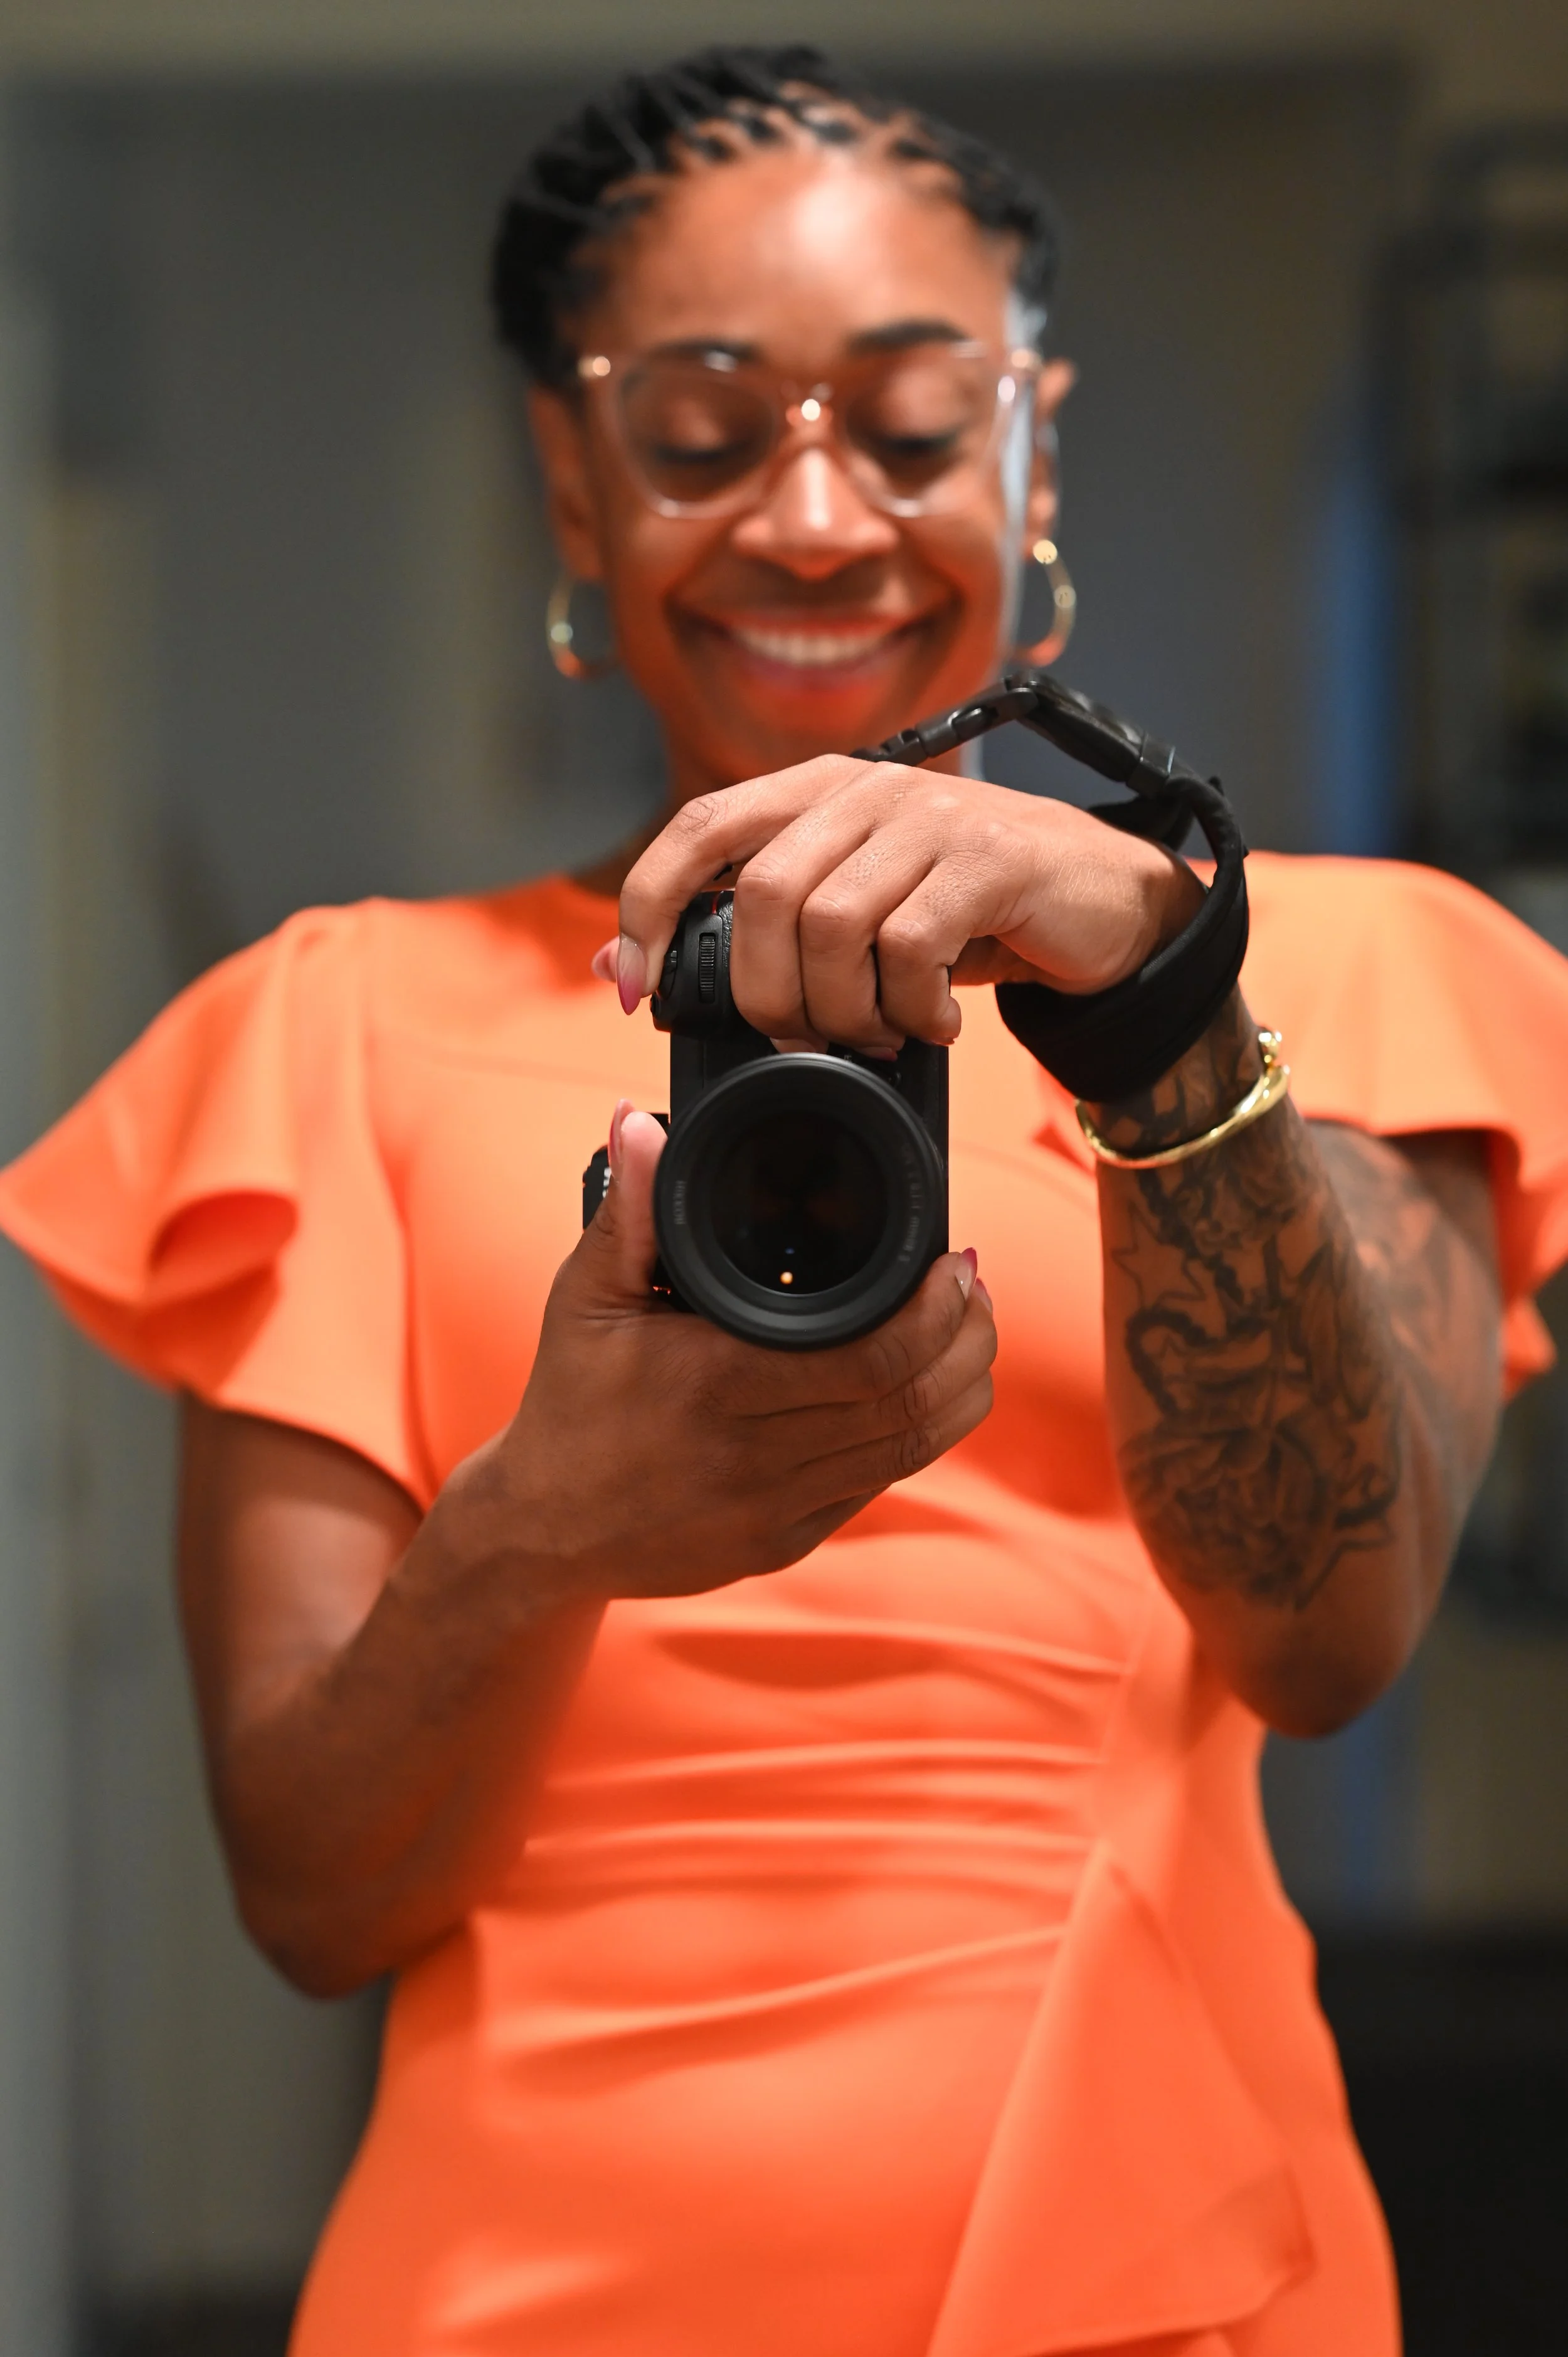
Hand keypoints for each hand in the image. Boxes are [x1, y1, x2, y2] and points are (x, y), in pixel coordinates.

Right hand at [470, 1102, 995, 1600]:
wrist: (543, 1530)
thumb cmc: (570, 1403)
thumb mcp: (585, 1300)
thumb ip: (628, 1211)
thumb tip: (640, 1124)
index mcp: (718, 1388)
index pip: (874, 1360)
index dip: (937, 1313)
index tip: (956, 1262)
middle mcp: (756, 1459)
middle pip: (911, 1405)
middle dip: (967, 1340)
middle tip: (975, 1287)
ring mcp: (777, 1511)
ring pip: (910, 1451)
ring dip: (957, 1387)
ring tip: (968, 1330)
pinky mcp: (786, 1543)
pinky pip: (876, 1483)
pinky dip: (915, 1432)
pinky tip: (923, 1386)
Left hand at [609, 757, 1202, 1053]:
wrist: (1110, 903)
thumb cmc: (970, 913)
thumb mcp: (857, 912)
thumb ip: (756, 927)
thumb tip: (619, 963)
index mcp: (819, 791)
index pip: (699, 826)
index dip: (649, 904)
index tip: (637, 986)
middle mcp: (867, 790)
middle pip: (762, 895)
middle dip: (768, 993)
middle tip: (808, 1038)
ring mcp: (930, 819)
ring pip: (831, 927)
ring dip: (844, 1010)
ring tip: (881, 1032)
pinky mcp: (989, 861)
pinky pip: (909, 949)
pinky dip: (909, 1009)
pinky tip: (933, 1024)